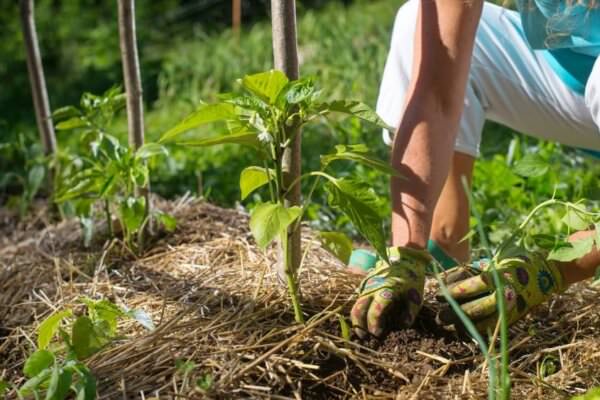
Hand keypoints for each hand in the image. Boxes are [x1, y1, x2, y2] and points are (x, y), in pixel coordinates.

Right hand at [351, 247, 430, 337]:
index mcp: (386, 291)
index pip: (375, 311)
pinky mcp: (365, 283)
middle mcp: (372, 288)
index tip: (377, 335)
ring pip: (356, 304)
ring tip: (362, 330)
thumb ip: (410, 312)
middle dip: (359, 325)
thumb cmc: (411, 277)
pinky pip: (359, 298)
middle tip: (363, 337)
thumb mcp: (416, 295)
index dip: (374, 325)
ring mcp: (367, 285)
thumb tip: (402, 326)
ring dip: (357, 318)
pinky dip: (360, 309)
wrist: (403, 257)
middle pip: (358, 309)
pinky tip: (365, 317)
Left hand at [437, 252, 566, 332]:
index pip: (466, 284)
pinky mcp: (512, 317)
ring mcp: (507, 306)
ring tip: (446, 322)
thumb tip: (443, 278)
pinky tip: (463, 330)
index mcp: (495, 275)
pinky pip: (490, 327)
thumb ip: (471, 270)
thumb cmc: (515, 263)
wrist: (546, 273)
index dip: (449, 288)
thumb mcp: (492, 261)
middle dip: (452, 311)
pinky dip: (475, 329)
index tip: (436, 291)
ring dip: (460, 322)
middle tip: (439, 314)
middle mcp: (500, 292)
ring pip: (479, 319)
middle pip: (470, 305)